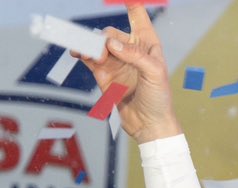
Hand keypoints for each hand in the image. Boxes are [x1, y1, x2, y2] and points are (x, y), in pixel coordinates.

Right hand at [77, 3, 177, 141]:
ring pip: (97, 44)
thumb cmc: (159, 100)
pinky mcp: (103, 73)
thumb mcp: (155, 74)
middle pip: (111, 33)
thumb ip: (135, 56)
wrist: (149, 125)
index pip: (140, 20)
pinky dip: (81, 52)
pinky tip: (77, 52)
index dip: (133, 7)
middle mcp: (131, 51)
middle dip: (105, 39)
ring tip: (88, 54)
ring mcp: (116, 61)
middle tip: (104, 53)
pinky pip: (88, 56)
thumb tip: (112, 44)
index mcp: (149, 47)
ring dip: (91, 46)